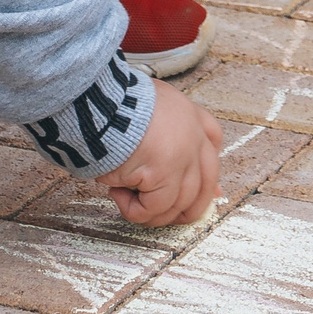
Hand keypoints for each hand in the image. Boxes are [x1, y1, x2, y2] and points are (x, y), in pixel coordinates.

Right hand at [105, 79, 222, 226]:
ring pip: (179, 203)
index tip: (201, 193)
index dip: (206, 177)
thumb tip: (162, 162)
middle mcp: (194, 137)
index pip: (212, 150)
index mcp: (190, 116)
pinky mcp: (164, 173)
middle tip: (158, 214)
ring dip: (152, 212)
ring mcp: (183, 156)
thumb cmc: (115, 102)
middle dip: (186, 208)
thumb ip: (159, 129)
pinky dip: (133, 210)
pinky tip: (116, 194)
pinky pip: (153, 208)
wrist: (101, 100)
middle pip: (205, 185)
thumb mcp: (147, 106)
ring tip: (126, 200)